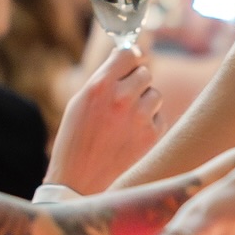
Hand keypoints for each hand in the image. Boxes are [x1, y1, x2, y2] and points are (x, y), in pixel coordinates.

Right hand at [46, 47, 163, 193]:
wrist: (79, 180)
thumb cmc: (75, 139)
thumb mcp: (80, 102)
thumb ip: (105, 79)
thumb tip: (130, 57)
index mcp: (100, 85)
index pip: (128, 54)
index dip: (130, 59)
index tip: (130, 64)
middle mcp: (122, 97)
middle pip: (145, 72)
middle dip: (136, 82)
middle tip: (124, 98)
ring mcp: (139, 116)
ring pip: (155, 94)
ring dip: (145, 102)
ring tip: (125, 119)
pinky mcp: (151, 135)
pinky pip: (160, 116)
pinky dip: (150, 122)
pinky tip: (131, 135)